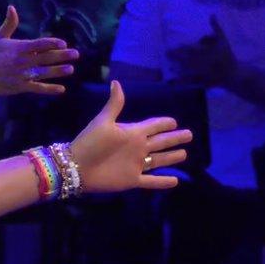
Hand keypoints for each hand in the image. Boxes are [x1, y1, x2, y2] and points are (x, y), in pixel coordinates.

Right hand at [0, 6, 78, 96]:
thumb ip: (9, 23)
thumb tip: (12, 7)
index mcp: (20, 48)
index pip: (41, 44)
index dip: (53, 43)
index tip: (64, 43)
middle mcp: (24, 61)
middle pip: (47, 58)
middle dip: (62, 56)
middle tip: (76, 54)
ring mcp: (23, 75)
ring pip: (45, 72)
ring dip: (59, 71)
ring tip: (71, 69)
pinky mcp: (20, 87)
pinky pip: (38, 88)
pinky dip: (50, 89)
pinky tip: (61, 89)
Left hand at [65, 82, 192, 194]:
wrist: (75, 167)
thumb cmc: (89, 143)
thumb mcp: (103, 121)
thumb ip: (114, 104)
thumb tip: (117, 82)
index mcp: (132, 133)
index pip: (153, 126)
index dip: (163, 123)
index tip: (174, 121)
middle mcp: (137, 148)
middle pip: (161, 142)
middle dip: (174, 138)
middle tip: (189, 134)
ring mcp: (135, 164)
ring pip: (159, 160)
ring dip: (171, 157)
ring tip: (184, 154)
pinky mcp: (132, 180)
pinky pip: (151, 181)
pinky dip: (163, 181)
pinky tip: (176, 181)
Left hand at [165, 15, 237, 87]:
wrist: (234, 74)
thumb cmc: (227, 55)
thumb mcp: (223, 40)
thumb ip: (216, 28)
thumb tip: (212, 14)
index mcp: (213, 53)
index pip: (197, 49)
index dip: (186, 48)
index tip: (177, 46)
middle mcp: (208, 63)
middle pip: (191, 60)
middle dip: (178, 57)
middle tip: (167, 54)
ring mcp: (206, 74)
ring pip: (190, 72)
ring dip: (179, 70)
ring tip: (169, 67)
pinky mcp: (204, 82)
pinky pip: (190, 83)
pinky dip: (180, 82)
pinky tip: (171, 82)